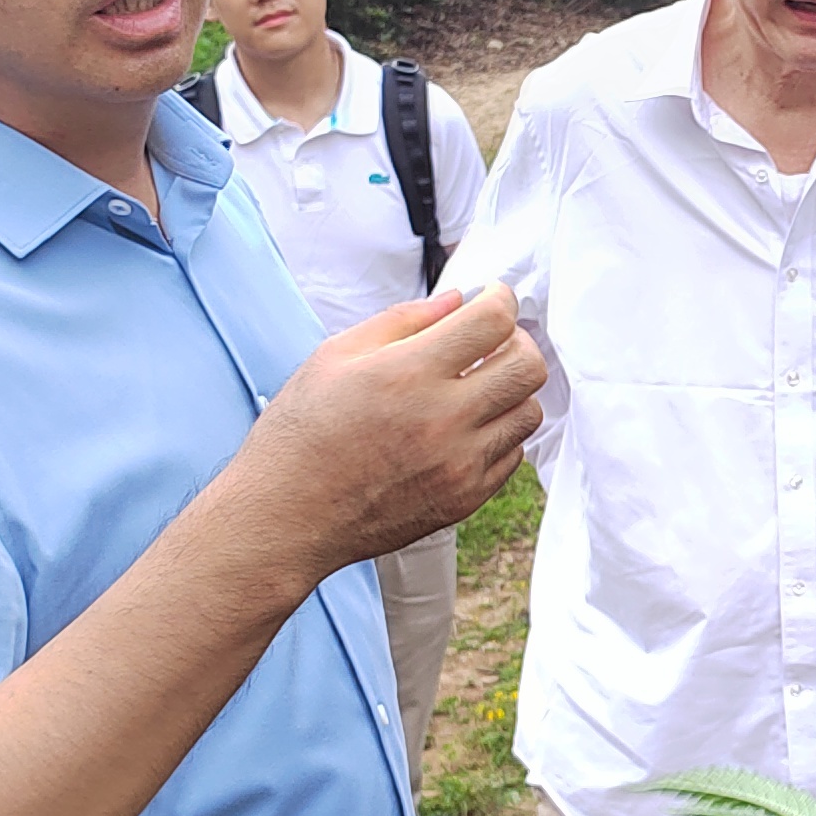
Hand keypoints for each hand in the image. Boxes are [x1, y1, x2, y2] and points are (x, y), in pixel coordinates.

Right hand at [226, 285, 541, 590]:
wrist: (286, 517)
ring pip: (528, 412)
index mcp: (409, 374)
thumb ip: (402, 320)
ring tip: (476, 387)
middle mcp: (444, 419)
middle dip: (517, 342)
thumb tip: (457, 300)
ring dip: (510, 391)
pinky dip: (498, 434)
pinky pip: (512, 455)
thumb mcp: (334, 357)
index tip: (492, 298)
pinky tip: (464, 428)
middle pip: (529, 366)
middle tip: (492, 342)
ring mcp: (459, 464)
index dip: (500, 299)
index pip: (494, 321)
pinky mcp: (464, 499)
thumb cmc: (300, 434)